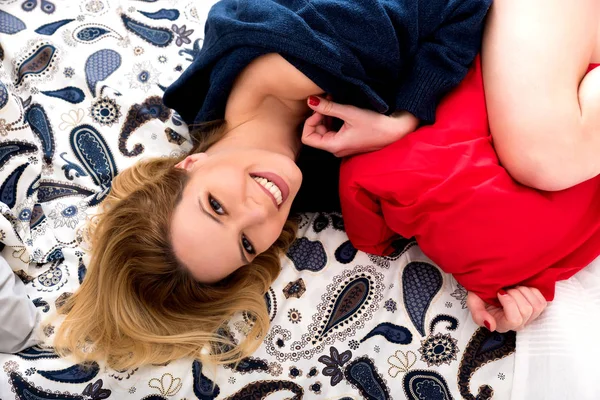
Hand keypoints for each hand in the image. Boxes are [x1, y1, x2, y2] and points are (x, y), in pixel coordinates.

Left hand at [302, 96, 418, 156]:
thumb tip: (310, 101)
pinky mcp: (349, 141)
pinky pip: (334, 130)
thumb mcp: (350, 113)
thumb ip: (328, 107)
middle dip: (318, 116)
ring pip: (325, 131)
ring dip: (326, 115)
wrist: (396, 131)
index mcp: (334, 146)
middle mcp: (336, 149)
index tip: (320, 109)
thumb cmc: (376, 124)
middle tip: (327, 101)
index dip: (310, 121)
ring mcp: (342, 146)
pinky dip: (334, 118)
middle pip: (315, 133)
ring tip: (334, 101)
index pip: (307, 138)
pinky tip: (340, 107)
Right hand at [466, 287, 547, 332]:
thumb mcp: (473, 302)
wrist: (490, 286)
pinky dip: (532, 292)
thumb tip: (491, 326)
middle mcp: (518, 324)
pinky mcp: (538, 308)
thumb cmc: (482, 294)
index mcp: (502, 325)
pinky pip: (542, 302)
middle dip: (515, 294)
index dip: (509, 303)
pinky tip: (522, 290)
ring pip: (535, 306)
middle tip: (506, 289)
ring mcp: (529, 317)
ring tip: (513, 288)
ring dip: (524, 292)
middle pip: (525, 311)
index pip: (514, 320)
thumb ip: (478, 314)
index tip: (500, 292)